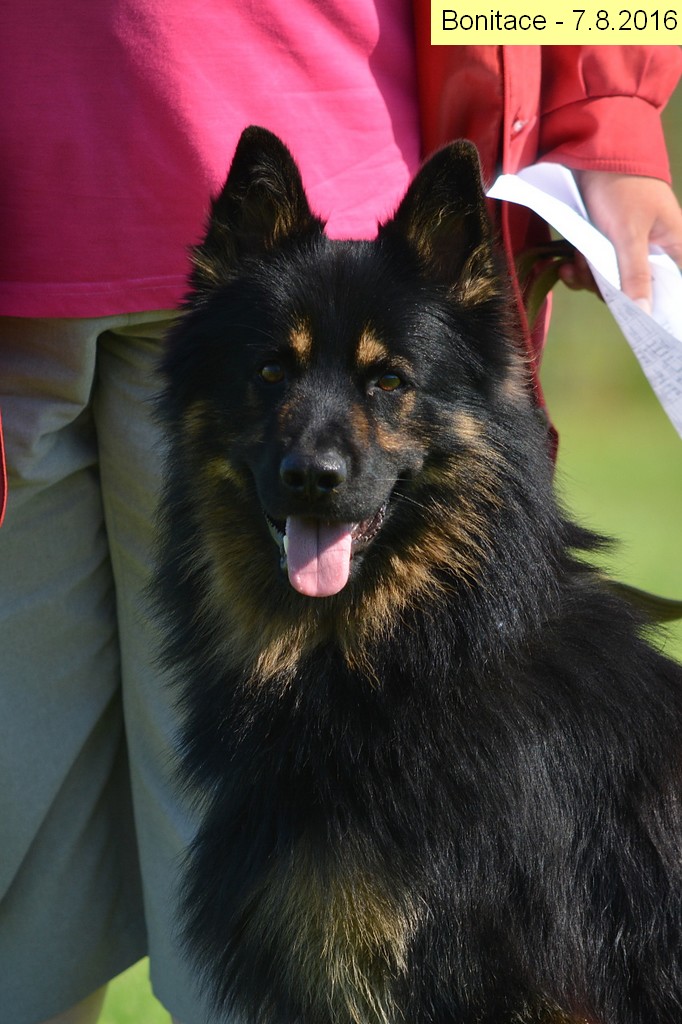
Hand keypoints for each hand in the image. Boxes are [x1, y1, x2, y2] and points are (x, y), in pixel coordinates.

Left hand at [559, 171, 681, 312]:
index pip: (672, 293)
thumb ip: (636, 276)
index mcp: (673, 249)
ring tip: (575, 259)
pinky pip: (591, 272)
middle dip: (606, 290)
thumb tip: (644, 315)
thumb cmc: (623, 187)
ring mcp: (625, 250)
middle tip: (589, 271)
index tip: (637, 326)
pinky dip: (577, 271)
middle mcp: (652, 252)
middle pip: (633, 294)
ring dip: (587, 278)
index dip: (655, 310)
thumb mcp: (629, 234)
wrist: (590, 153)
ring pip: (607, 285)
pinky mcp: (602, 245)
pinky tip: (565, 264)